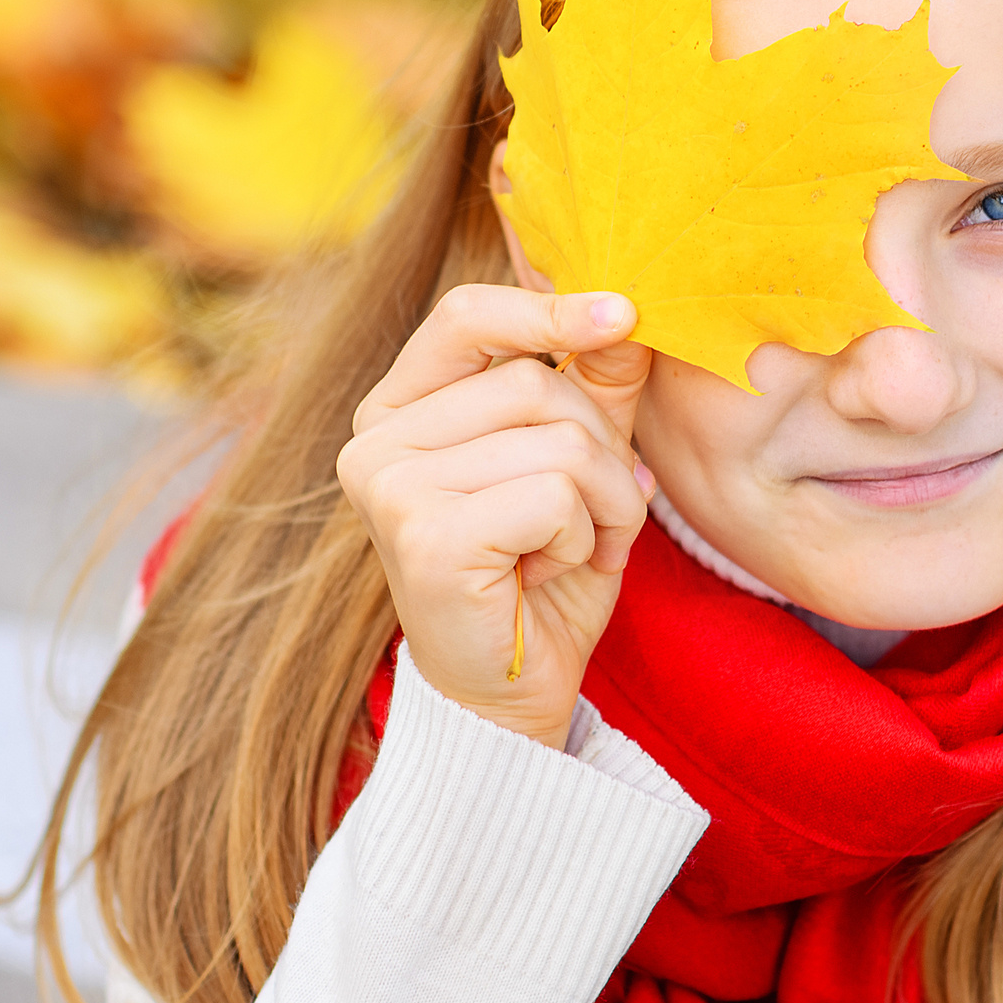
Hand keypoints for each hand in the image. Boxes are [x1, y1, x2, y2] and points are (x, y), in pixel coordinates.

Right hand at [337, 285, 653, 745]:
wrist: (514, 694)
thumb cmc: (540, 577)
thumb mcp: (578, 465)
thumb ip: (594, 387)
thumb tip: (627, 313)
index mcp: (399, 410)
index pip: (467, 316)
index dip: (549, 307)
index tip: (625, 314)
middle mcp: (376, 442)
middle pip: (534, 380)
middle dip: (603, 448)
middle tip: (601, 515)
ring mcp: (390, 487)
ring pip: (557, 439)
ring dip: (604, 501)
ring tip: (580, 547)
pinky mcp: (426, 536)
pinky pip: (554, 494)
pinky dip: (583, 537)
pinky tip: (549, 572)